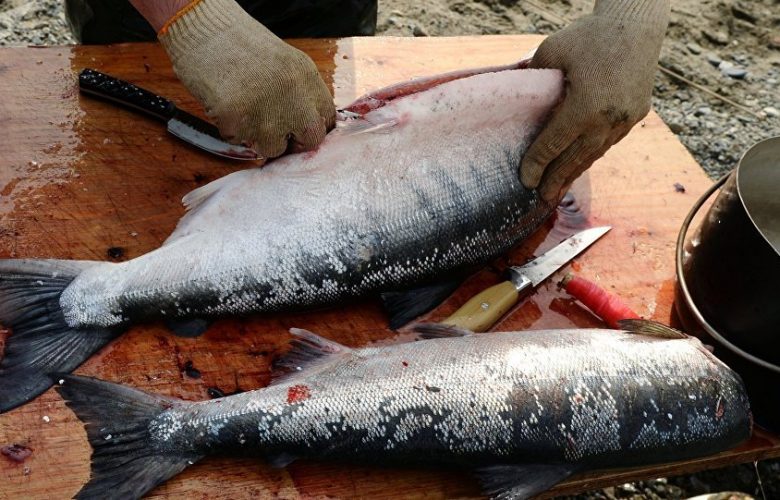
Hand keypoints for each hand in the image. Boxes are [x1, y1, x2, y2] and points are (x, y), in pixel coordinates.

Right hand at [157, 0, 335, 157]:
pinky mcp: (236, 121)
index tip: (299, 129)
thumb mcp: (284, 62)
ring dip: (259, 138)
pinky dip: (231, 130)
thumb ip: (300, 92)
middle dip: (294, 142)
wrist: (201, 29)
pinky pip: (239, 142)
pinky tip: (225, 105)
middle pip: (310, 139)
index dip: (312, 127)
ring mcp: (265, 110)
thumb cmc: (238, 45)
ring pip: (273, 148)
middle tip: (276, 132)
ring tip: (244, 111)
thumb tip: (308, 126)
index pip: (326, 118)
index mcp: (306, 76)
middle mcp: (292, 94)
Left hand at [520, 0, 669, 201]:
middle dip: (556, 180)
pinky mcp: (636, 114)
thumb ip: (532, 78)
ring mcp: (626, 120)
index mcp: (585, 107)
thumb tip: (514, 97)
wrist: (637, 24)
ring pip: (595, 153)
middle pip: (575, 158)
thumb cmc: (589, 35)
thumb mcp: (550, 52)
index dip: (537, 164)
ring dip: (575, 171)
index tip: (525, 180)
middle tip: (541, 198)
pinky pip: (609, 141)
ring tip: (559, 188)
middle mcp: (608, 120)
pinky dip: (592, 153)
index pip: (553, 144)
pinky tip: (580, 162)